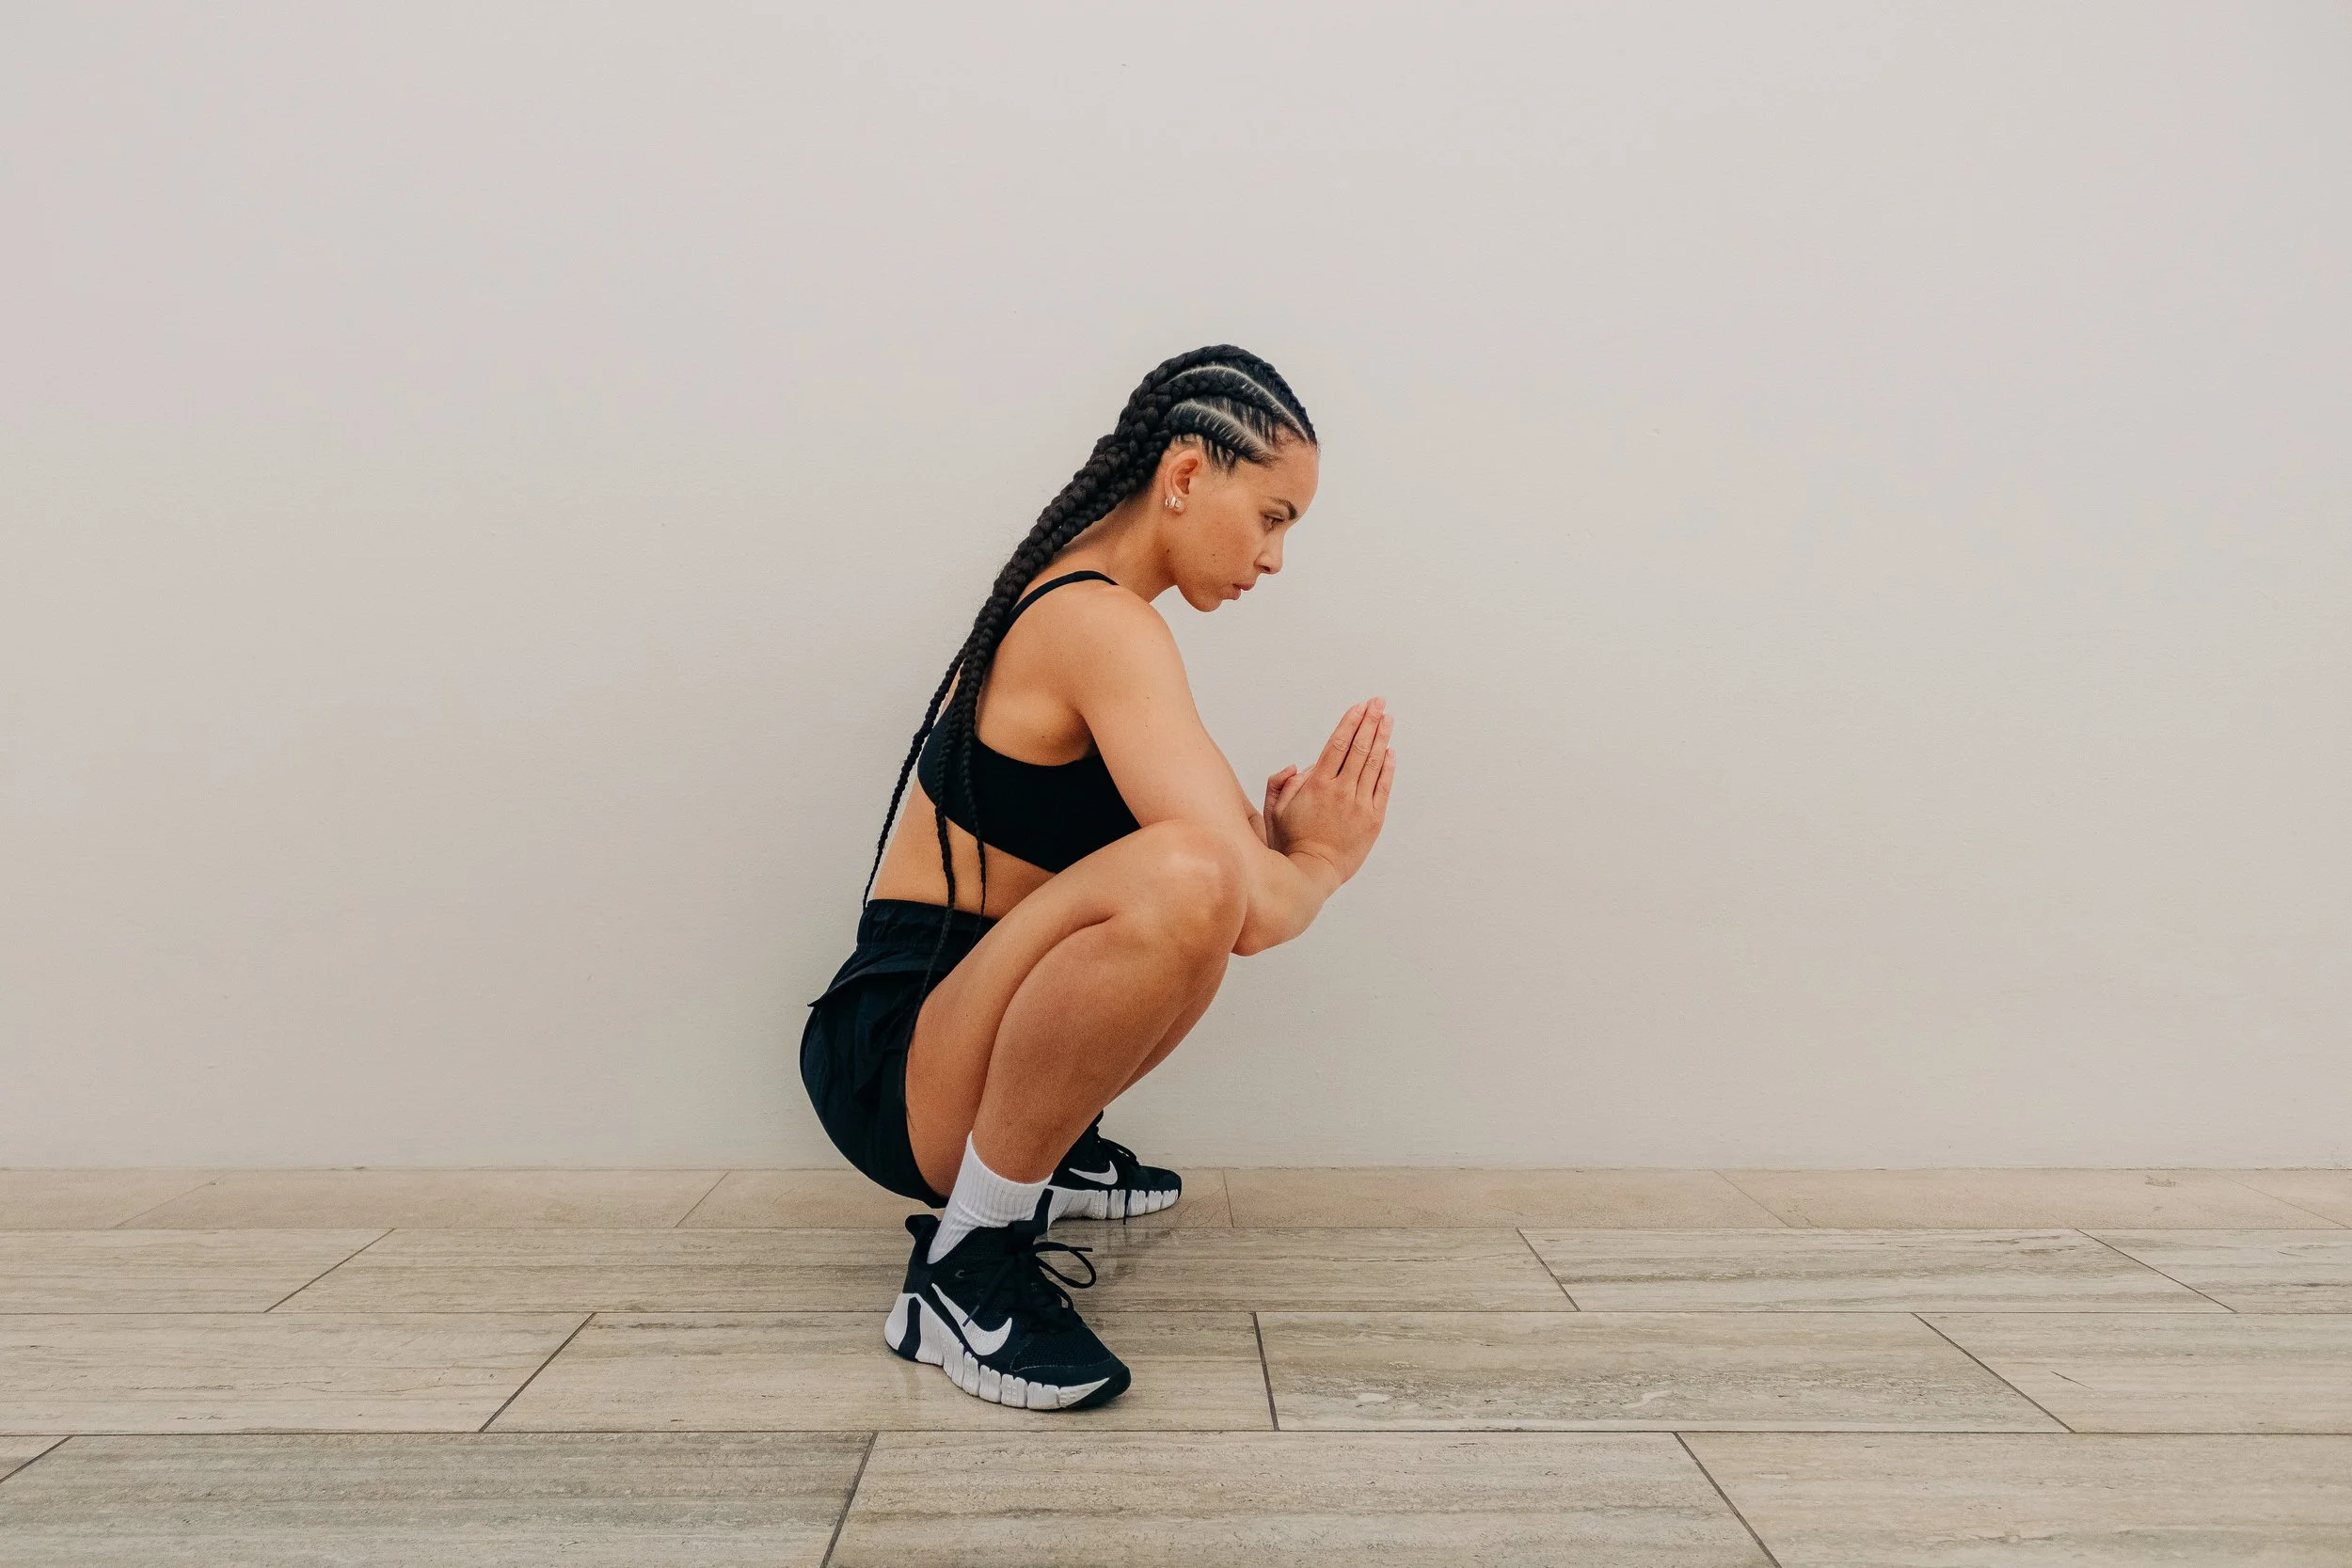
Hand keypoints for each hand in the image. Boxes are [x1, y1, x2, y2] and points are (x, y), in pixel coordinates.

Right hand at [1264, 697, 1394, 883]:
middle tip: (1379, 703)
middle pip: (1359, 748)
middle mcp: (1341, 790)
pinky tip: (1390, 752)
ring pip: (1374, 764)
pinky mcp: (1373, 820)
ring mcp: (1359, 805)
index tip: (1360, 707)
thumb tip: (1299, 765)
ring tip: (1387, 719)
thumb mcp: (1273, 809)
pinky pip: (1383, 787)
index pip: (1338, 745)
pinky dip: (1388, 767)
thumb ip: (1281, 782)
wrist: (1311, 872)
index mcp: (1317, 784)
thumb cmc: (1291, 842)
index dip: (1350, 723)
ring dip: (1382, 738)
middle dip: (1370, 722)